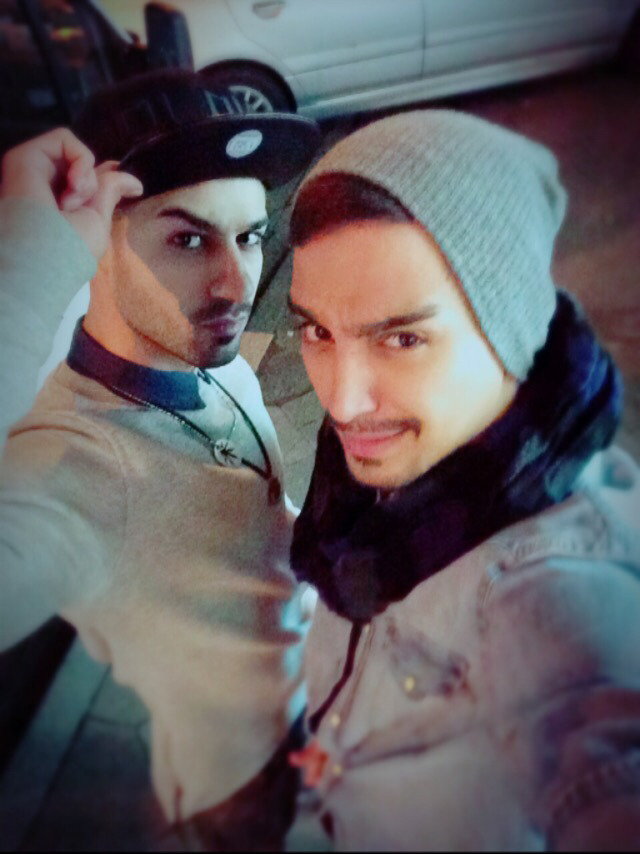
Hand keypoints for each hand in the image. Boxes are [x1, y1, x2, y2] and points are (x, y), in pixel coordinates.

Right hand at [1, 128, 142, 259]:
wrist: (46, 254)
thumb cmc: (72, 247)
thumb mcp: (98, 220)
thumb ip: (110, 193)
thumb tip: (136, 183)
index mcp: (56, 206)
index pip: (82, 179)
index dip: (102, 175)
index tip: (132, 187)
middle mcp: (42, 186)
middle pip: (81, 166)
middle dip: (93, 184)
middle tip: (83, 206)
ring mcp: (33, 170)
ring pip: (74, 154)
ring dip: (87, 177)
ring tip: (74, 202)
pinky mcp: (25, 155)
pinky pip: (63, 139)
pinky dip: (80, 160)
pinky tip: (73, 186)